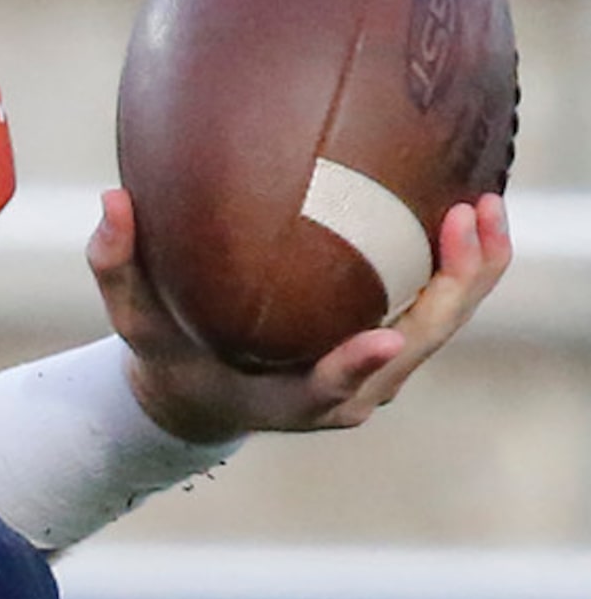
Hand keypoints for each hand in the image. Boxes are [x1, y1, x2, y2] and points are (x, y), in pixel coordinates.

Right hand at [88, 187, 513, 445]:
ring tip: (486, 205)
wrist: (203, 394)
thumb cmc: (168, 352)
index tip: (381, 335)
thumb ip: (117, 266)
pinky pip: (440, 312)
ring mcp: (373, 377)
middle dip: (451, 291)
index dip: (353, 367)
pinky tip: (476, 209)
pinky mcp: (390, 353)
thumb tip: (112, 199)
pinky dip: (464, 268)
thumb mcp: (132, 319)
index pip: (322, 389)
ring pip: (440, 329)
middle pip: (412, 348)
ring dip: (474, 273)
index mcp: (279, 400)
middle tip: (462, 218)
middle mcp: (340, 397)